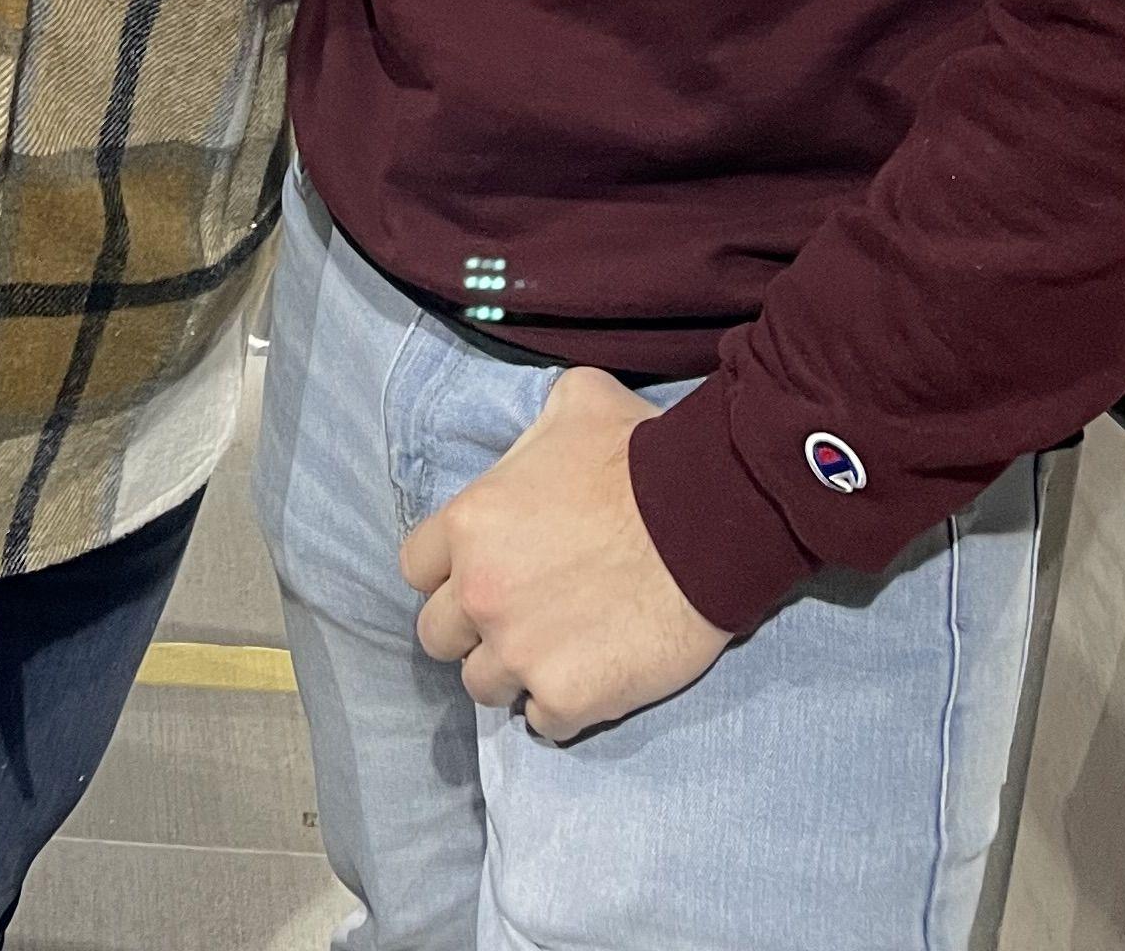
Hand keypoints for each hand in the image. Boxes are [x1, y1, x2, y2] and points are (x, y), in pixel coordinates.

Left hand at [400, 368, 730, 742]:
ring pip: (483, 686)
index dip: (448, 571)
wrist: (708, 520)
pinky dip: (562, 705)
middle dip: (472, 628)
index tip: (481, 571)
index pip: (416, 567)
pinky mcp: (568, 697)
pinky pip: (543, 722)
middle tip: (518, 615)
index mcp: (470, 523)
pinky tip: (591, 677)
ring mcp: (520, 652)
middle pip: (438, 637)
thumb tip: (539, 441)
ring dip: (513, 671)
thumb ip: (536, 432)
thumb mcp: (576, 403)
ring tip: (556, 650)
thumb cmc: (642, 455)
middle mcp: (480, 593)